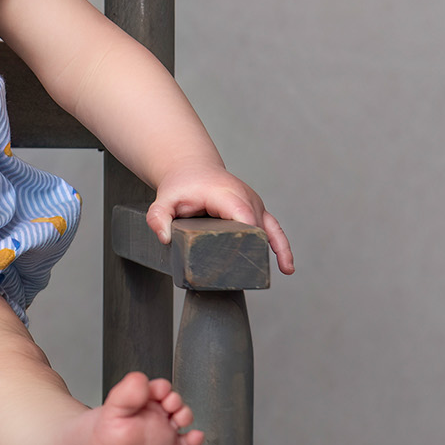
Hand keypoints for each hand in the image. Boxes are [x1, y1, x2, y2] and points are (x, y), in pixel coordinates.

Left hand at [145, 165, 294, 274]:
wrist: (192, 170)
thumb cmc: (181, 186)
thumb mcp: (163, 200)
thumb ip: (158, 217)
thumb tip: (165, 238)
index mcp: (225, 194)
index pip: (242, 214)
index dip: (247, 234)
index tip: (247, 255)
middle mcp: (244, 197)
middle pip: (256, 225)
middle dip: (256, 248)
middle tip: (250, 275)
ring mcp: (253, 203)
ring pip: (268, 228)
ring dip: (276, 248)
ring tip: (284, 270)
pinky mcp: (256, 211)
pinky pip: (273, 228)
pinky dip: (281, 245)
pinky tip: (287, 266)